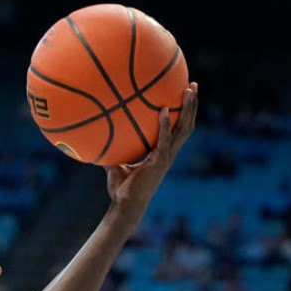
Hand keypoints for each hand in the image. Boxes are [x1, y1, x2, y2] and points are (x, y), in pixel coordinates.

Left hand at [105, 82, 198, 222]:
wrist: (125, 206)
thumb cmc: (121, 189)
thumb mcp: (116, 166)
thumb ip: (112, 152)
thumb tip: (97, 138)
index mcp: (163, 153)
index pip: (179, 130)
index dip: (184, 114)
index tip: (184, 95)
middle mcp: (169, 154)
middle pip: (187, 125)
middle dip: (192, 105)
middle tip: (193, 85)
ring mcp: (166, 158)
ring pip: (183, 129)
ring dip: (187, 109)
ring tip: (188, 90)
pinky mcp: (158, 162)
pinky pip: (164, 140)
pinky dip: (165, 125)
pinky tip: (163, 110)